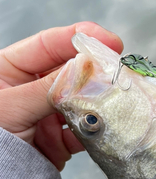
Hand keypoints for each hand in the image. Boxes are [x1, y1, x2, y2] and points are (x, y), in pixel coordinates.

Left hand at [0, 22, 122, 170]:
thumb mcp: (14, 105)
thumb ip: (49, 86)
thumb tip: (86, 65)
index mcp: (12, 70)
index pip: (48, 45)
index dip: (79, 38)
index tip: (108, 41)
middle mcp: (32, 89)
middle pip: (70, 72)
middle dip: (96, 71)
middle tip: (120, 70)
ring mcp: (48, 114)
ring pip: (81, 101)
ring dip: (100, 101)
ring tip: (119, 99)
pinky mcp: (60, 140)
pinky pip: (84, 130)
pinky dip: (97, 129)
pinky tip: (107, 126)